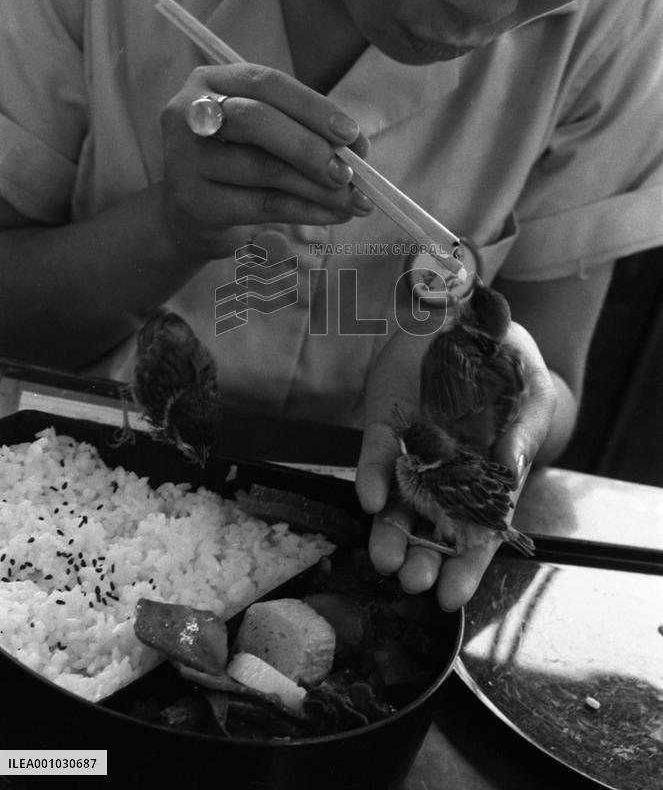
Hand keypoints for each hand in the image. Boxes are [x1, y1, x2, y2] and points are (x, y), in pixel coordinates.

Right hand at [159, 63, 370, 261]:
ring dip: (318, 187)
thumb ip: (302, 130)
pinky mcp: (195, 202)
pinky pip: (262, 206)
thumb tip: (356, 149)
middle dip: (310, 146)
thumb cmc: (237, 164)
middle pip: (255, 121)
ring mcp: (185, 160)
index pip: (265, 84)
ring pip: (263, 169)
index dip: (312, 107)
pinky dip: (306, 210)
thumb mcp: (263, 136)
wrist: (189, 215)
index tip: (350, 133)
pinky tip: (334, 214)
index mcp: (209, 82)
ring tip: (353, 200)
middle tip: (348, 172)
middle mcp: (189, 114)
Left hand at [355, 320, 555, 610]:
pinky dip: (370, 476)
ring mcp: (413, 449)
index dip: (466, 566)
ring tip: (383, 560)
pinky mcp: (386, 422)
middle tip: (410, 582)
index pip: (477, 533)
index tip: (452, 598)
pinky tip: (368, 499)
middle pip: (430, 525)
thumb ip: (524, 433)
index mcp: (487, 478)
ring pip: (396, 499)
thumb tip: (511, 469)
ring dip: (388, 529)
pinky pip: (376, 453)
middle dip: (420, 556)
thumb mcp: (533, 396)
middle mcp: (446, 472)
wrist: (473, 317)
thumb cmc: (513, 364)